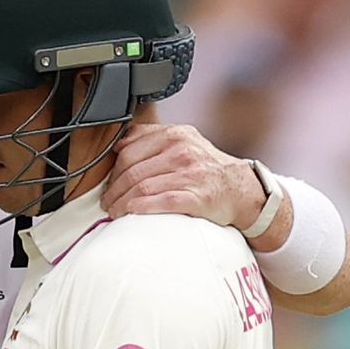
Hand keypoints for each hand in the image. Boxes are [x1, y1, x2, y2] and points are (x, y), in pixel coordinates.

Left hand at [101, 124, 264, 229]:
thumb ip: (153, 137)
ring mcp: (190, 174)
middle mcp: (182, 151)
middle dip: (113, 189)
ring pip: (142, 187)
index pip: (129, 151)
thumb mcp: (183, 140)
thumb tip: (119, 143)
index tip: (107, 183)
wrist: (242, 188)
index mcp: (175, 135)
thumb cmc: (206, 167)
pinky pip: (160, 202)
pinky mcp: (197, 197)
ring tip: (114, 211)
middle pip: (132, 171)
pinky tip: (130, 213)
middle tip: (107, 201)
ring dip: (121, 202)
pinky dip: (140, 208)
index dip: (112, 170)